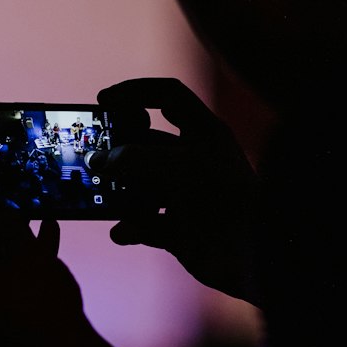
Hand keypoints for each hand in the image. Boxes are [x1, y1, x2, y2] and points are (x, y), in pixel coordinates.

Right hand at [98, 78, 262, 303]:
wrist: (254, 255)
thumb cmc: (223, 197)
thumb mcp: (178, 165)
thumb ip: (135, 158)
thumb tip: (101, 161)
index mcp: (204, 134)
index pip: (168, 97)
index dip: (135, 91)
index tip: (103, 100)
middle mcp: (195, 161)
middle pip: (145, 146)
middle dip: (118, 151)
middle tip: (92, 157)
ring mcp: (186, 196)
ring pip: (141, 187)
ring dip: (119, 192)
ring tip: (98, 195)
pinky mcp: (179, 230)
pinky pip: (145, 224)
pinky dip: (131, 227)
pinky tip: (121, 231)